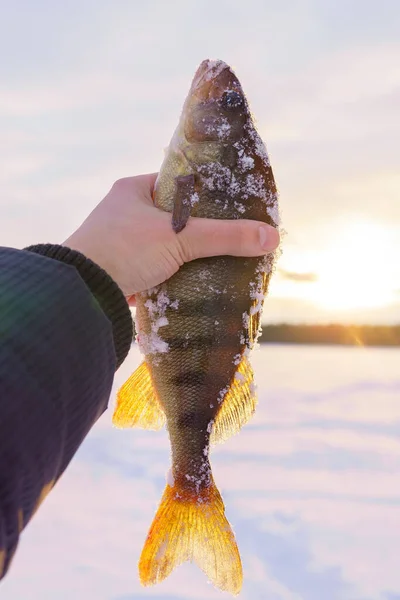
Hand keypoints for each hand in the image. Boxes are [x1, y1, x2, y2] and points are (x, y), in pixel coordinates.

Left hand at [64, 174, 279, 303]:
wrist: (81, 293)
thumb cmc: (125, 251)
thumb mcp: (179, 238)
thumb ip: (225, 237)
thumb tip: (271, 237)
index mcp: (133, 190)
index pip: (178, 185)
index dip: (205, 195)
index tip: (230, 208)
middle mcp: (123, 212)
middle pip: (173, 218)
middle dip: (197, 231)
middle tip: (226, 238)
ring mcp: (119, 243)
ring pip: (163, 245)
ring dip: (183, 255)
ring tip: (215, 261)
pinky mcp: (120, 271)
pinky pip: (153, 268)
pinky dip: (171, 275)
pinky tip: (192, 281)